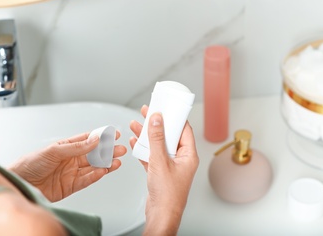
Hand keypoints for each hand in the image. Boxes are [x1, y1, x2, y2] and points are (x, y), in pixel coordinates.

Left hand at [9, 131, 126, 201]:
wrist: (20, 184)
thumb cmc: (30, 164)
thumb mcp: (54, 151)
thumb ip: (76, 147)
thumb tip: (94, 140)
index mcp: (66, 147)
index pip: (88, 139)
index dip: (101, 136)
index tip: (114, 134)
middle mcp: (71, 159)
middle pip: (94, 154)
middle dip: (108, 151)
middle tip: (120, 149)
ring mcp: (72, 172)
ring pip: (93, 167)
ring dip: (106, 164)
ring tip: (117, 161)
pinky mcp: (71, 186)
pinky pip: (87, 180)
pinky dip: (97, 175)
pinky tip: (105, 171)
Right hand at [129, 105, 198, 234]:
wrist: (161, 215)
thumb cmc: (168, 195)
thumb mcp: (160, 161)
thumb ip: (157, 139)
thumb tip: (157, 120)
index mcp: (188, 155)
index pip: (183, 129)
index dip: (174, 117)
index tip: (165, 107)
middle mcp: (180, 159)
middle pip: (169, 135)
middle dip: (157, 124)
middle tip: (148, 112)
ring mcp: (170, 165)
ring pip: (158, 145)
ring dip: (147, 135)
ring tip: (136, 124)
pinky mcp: (160, 171)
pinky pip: (151, 155)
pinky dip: (143, 149)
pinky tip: (135, 142)